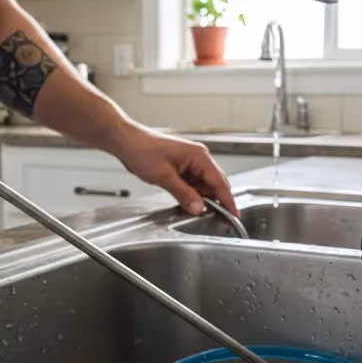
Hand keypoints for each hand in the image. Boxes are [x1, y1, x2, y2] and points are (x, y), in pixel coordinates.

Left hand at [110, 126, 238, 216]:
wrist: (127, 142)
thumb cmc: (142, 150)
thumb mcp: (164, 177)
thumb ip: (184, 194)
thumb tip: (199, 208)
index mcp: (199, 156)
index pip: (220, 182)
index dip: (228, 201)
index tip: (234, 215)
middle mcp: (198, 158)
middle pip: (214, 184)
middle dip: (218, 202)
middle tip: (221, 220)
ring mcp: (190, 162)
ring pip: (204, 186)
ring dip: (202, 199)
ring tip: (199, 213)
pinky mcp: (182, 167)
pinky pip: (193, 184)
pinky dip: (193, 195)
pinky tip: (189, 204)